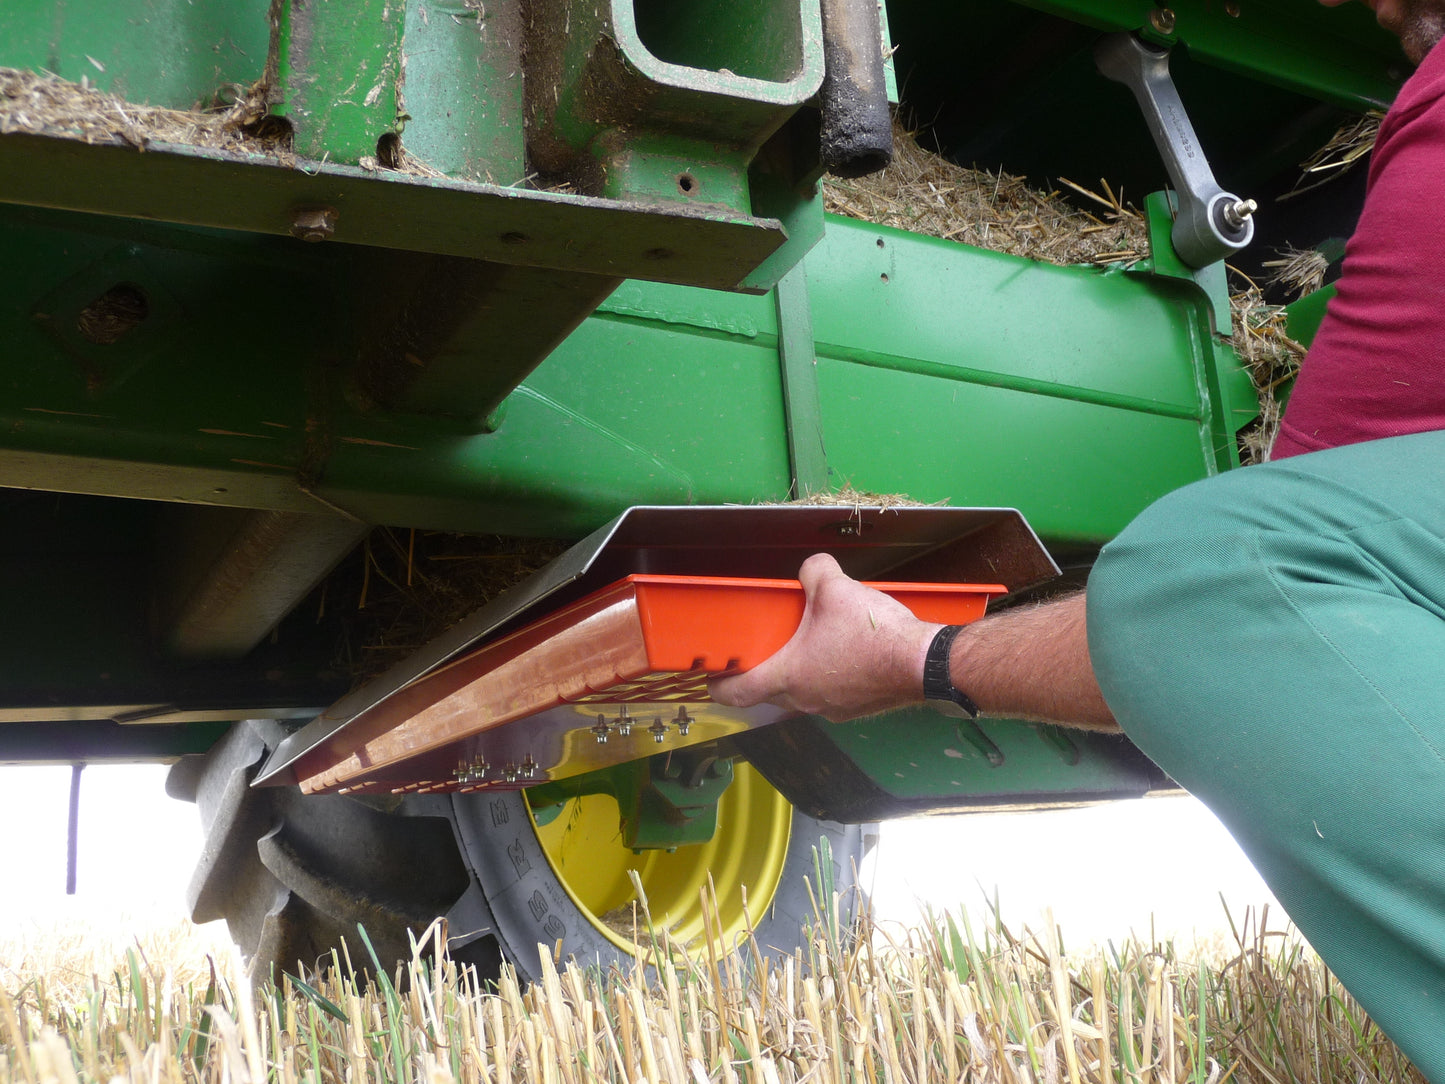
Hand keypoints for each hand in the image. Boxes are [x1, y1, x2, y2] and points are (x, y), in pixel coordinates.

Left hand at [708, 553, 939, 721]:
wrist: (923, 663)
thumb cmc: (871, 633)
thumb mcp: (835, 588)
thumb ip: (813, 572)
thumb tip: (811, 568)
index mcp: (788, 677)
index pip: (736, 693)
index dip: (717, 685)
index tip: (710, 676)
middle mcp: (805, 701)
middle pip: (768, 694)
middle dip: (759, 674)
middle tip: (758, 650)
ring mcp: (832, 709)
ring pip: (800, 696)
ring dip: (796, 675)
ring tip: (803, 646)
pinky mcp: (857, 709)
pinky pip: (829, 695)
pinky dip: (826, 678)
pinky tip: (840, 654)